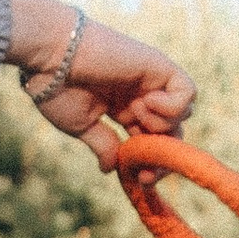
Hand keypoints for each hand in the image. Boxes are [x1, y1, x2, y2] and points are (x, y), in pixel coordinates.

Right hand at [7, 0, 194, 166]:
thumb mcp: (83, 126)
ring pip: (184, 114)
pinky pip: (187, 92)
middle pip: (173, 132)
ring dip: (161, 125)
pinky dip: (172, 106)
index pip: (152, 141)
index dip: (152, 163)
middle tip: (147, 171)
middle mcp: (141, 95)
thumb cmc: (58, 89)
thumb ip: (104, 145)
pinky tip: (143, 101)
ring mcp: (151, 81)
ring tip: (133, 113)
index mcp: (123, 109)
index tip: (142, 179)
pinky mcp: (158, 66)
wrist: (51, 58)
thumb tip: (113, 168)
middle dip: (163, 156)